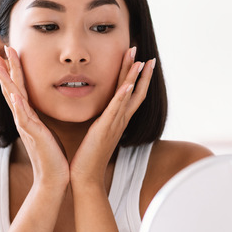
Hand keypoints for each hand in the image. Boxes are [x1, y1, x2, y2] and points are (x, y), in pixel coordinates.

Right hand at [0, 47, 68, 187]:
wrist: (53, 179)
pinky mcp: (34, 135)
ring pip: (13, 99)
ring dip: (7, 81)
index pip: (17, 89)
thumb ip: (40, 120)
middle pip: (11, 89)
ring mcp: (26, 127)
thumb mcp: (46, 132)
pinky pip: (24, 118)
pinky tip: (14, 94)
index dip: (12, 72)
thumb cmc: (53, 156)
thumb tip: (39, 111)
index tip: (7, 54)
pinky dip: (18, 105)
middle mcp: (23, 119)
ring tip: (0, 64)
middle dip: (5, 69)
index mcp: (28, 117)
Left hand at [70, 46, 155, 186]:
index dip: (137, 78)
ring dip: (135, 78)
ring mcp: (114, 124)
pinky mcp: (105, 129)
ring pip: (129, 97)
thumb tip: (100, 113)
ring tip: (141, 61)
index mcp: (118, 120)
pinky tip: (128, 84)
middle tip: (145, 54)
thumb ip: (101, 121)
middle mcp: (120, 121)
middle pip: (135, 92)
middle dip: (140, 72)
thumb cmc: (88, 157)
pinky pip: (116, 110)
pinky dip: (123, 96)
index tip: (142, 61)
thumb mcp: (96, 133)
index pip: (132, 95)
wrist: (86, 177)